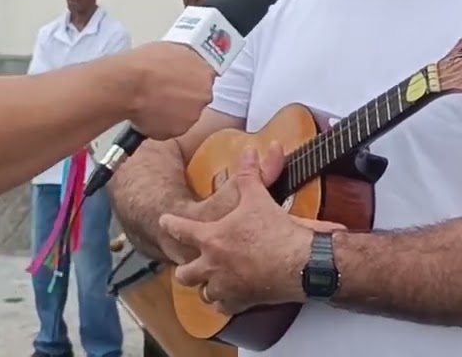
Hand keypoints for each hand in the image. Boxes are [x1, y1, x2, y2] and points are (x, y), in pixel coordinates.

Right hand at [123, 43, 215, 140]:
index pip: (204, 79)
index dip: (190, 81)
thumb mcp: (173, 50)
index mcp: (205, 74)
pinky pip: (169, 129)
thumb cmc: (145, 64)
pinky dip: (160, 125)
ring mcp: (191, 116)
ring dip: (173, 113)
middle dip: (183, 98)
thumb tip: (183, 66)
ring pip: (184, 116)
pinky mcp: (176, 131)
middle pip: (196, 99)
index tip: (179, 82)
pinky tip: (148, 114)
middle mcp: (203, 96)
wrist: (129, 85)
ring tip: (153, 104)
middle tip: (164, 94)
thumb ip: (186, 62)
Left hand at [158, 146, 344, 314]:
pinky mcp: (242, 302)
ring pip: (204, 293)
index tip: (164, 222)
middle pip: (185, 275)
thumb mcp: (258, 197)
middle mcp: (212, 265)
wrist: (298, 262)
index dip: (171, 225)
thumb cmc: (275, 231)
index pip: (181, 230)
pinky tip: (231, 298)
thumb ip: (249, 174)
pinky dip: (226, 303)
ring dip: (206, 287)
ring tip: (210, 282)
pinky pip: (226, 308)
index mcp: (211, 238)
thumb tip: (248, 153)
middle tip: (187, 266)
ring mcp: (225, 286)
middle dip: (185, 271)